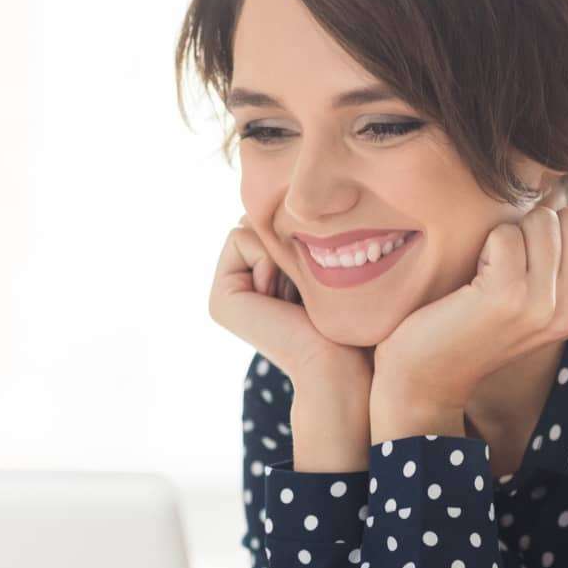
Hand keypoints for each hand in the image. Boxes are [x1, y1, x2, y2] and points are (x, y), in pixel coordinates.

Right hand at [209, 217, 372, 388]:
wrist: (339, 365)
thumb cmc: (347, 320)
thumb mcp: (323, 263)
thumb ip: (296, 233)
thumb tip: (273, 202)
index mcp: (260, 282)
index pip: (272, 222)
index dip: (298, 235)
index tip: (315, 280)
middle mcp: (238, 289)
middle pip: (258, 222)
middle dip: (287, 242)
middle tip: (305, 291)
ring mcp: (224, 296)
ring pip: (249, 227)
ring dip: (281, 252)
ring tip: (295, 296)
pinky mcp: (220, 299)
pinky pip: (240, 237)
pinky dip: (269, 257)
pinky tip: (283, 298)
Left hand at [370, 203, 567, 434]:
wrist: (427, 373)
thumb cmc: (472, 321)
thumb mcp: (532, 294)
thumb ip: (560, 256)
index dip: (549, 227)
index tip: (522, 263)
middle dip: (530, 228)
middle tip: (501, 269)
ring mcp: (544, 304)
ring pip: (541, 221)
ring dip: (506, 237)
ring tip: (487, 276)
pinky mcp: (508, 295)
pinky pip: (505, 234)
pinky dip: (483, 247)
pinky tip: (472, 281)